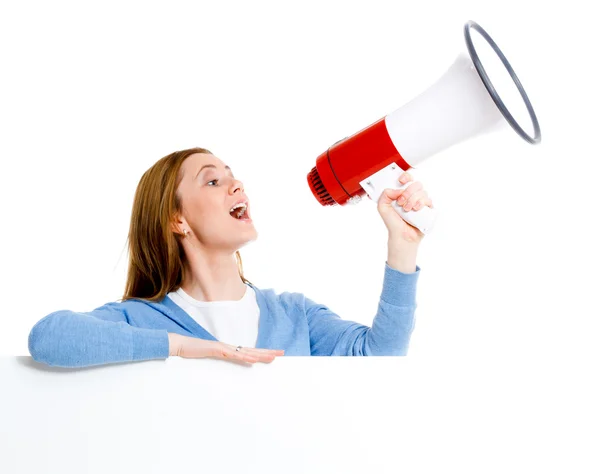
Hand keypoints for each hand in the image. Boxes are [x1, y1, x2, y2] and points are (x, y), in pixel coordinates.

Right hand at [168, 333, 284, 364]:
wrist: (179, 344)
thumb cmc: (194, 351)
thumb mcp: (211, 357)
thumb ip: (222, 359)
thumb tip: (234, 362)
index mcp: (229, 350)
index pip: (250, 351)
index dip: (263, 352)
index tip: (275, 354)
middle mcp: (229, 347)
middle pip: (252, 349)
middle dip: (267, 351)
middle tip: (282, 353)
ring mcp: (223, 347)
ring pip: (245, 352)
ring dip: (259, 354)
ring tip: (272, 357)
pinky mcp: (216, 349)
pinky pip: (232, 354)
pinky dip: (243, 357)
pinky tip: (252, 359)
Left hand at [376, 171, 433, 243]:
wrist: (401, 236)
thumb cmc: (393, 223)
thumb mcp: (382, 207)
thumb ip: (385, 194)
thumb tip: (398, 189)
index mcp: (402, 193)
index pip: (407, 178)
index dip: (406, 176)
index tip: (401, 181)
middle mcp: (412, 196)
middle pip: (416, 184)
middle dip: (408, 192)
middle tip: (401, 202)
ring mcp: (420, 202)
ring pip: (422, 192)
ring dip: (413, 200)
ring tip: (407, 210)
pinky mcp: (427, 209)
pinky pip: (428, 200)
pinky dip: (421, 203)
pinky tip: (415, 209)